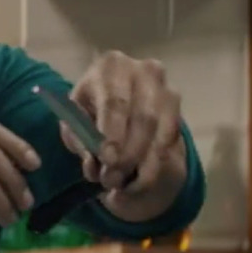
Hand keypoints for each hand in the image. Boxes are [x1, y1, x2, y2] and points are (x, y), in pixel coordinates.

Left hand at [68, 51, 187, 203]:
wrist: (117, 93)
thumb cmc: (89, 106)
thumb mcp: (74, 117)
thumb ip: (80, 140)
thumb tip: (94, 168)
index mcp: (110, 67)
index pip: (115, 102)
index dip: (112, 133)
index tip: (107, 159)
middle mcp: (143, 71)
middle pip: (143, 118)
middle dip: (128, 153)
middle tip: (111, 179)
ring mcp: (165, 88)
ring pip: (160, 131)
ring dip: (143, 163)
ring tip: (122, 185)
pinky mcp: (176, 108)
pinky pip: (170, 139)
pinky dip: (155, 163)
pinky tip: (139, 180)